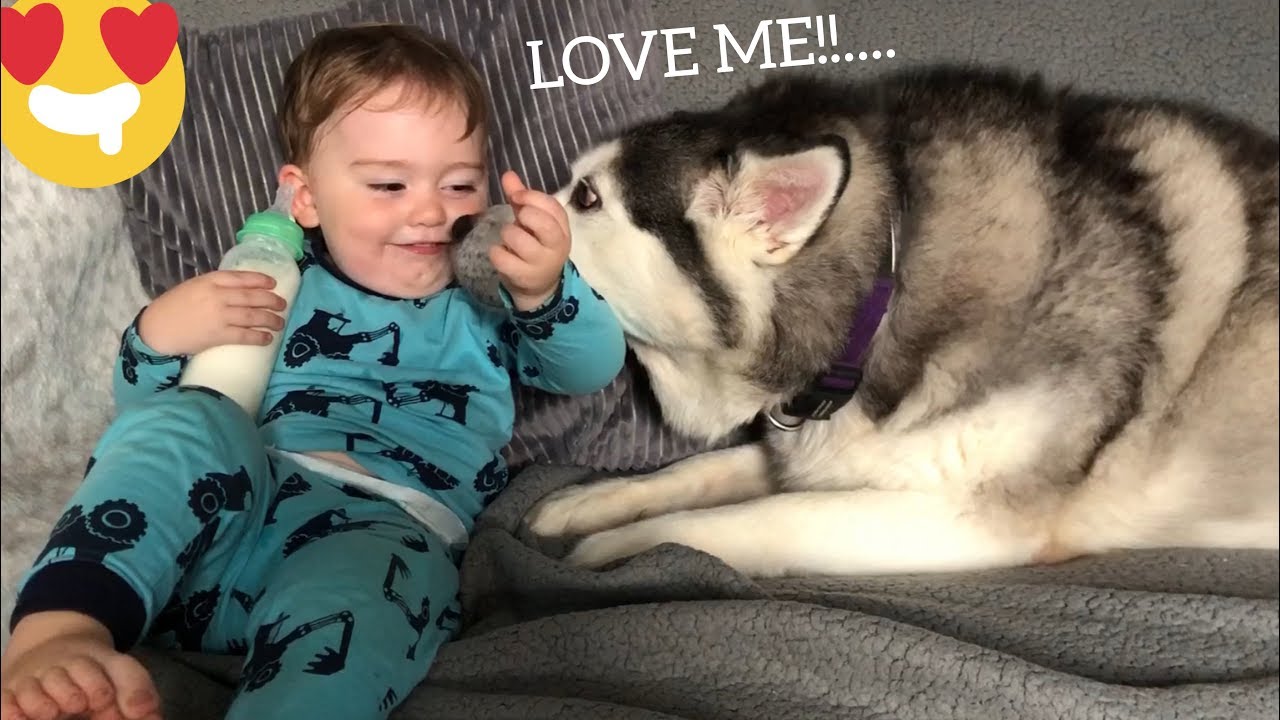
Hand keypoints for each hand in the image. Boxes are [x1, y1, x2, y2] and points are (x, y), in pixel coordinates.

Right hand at [136, 270, 287, 355]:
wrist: (157, 329)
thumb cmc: (174, 307)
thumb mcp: (193, 287)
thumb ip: (215, 286)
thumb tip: (240, 289)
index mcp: (210, 281)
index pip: (242, 277)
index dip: (261, 280)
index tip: (274, 283)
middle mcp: (217, 296)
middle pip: (252, 296)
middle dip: (271, 300)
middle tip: (282, 304)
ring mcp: (219, 316)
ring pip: (253, 316)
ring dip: (270, 319)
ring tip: (280, 322)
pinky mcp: (218, 335)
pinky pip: (244, 335)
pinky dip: (259, 337)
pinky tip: (268, 338)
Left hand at [490, 170, 570, 311]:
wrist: (539, 286)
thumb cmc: (536, 246)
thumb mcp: (532, 221)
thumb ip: (521, 198)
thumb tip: (508, 174)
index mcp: (562, 229)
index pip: (553, 207)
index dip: (532, 197)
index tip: (516, 196)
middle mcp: (557, 246)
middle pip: (543, 223)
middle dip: (525, 215)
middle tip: (518, 219)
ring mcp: (541, 263)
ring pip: (518, 238)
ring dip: (507, 234)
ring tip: (510, 240)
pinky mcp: (523, 276)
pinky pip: (501, 256)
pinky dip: (496, 252)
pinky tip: (502, 254)